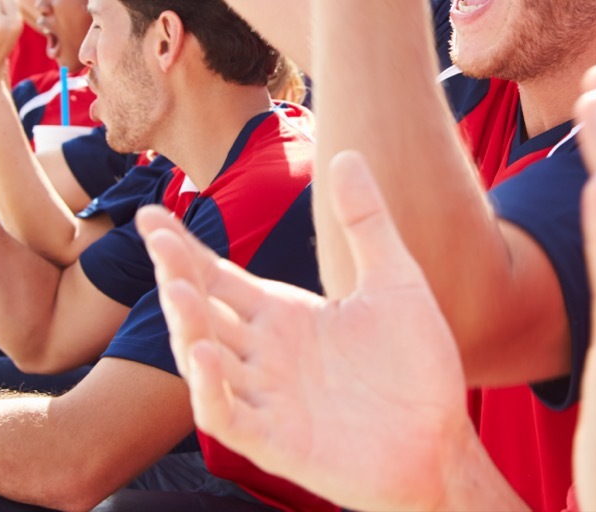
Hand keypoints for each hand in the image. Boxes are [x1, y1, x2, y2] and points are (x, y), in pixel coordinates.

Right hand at [144, 150, 475, 511]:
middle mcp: (264, 354)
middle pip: (203, 310)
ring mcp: (266, 398)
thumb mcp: (394, 280)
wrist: (442, 439)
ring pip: (205, 359)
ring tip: (179, 288)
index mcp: (284, 315)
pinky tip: (207, 354)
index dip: (184, 248)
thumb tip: (349, 153)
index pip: (220, 277)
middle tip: (156, 237)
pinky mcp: (275, 442)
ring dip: (187, 326)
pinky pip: (227, 415)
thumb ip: (367, 220)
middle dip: (176, 275)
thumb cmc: (418, 366)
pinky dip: (210, 389)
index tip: (153, 213)